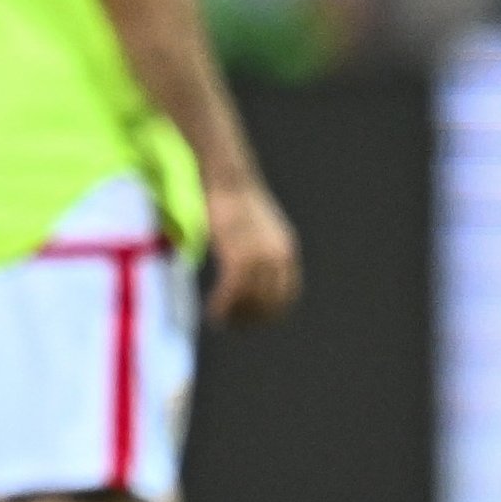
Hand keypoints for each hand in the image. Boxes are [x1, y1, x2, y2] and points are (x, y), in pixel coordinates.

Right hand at [202, 179, 299, 324]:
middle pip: (272, 302)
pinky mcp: (239, 254)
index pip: (288, 294)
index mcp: (286, 250)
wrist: (227, 176)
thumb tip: (243, 264)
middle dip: (252, 319)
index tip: (251, 320)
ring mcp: (260, 256)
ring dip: (236, 317)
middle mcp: (278, 256)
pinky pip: (235, 291)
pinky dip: (224, 307)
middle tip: (232, 325)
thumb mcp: (253, 225)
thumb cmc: (233, 197)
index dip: (271, 313)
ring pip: (252, 301)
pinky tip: (213, 312)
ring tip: (220, 321)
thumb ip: (255, 246)